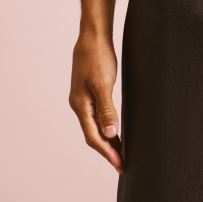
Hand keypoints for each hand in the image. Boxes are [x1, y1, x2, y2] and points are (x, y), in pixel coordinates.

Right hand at [68, 32, 124, 172]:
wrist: (92, 36)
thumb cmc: (98, 57)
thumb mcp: (103, 84)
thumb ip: (106, 110)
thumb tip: (110, 134)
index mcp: (80, 105)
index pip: (94, 137)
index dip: (107, 152)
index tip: (121, 165)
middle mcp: (79, 105)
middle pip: (93, 135)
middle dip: (107, 150)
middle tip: (123, 164)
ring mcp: (83, 98)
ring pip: (94, 126)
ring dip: (107, 140)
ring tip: (121, 151)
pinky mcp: (89, 91)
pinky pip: (97, 115)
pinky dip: (106, 126)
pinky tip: (115, 128)